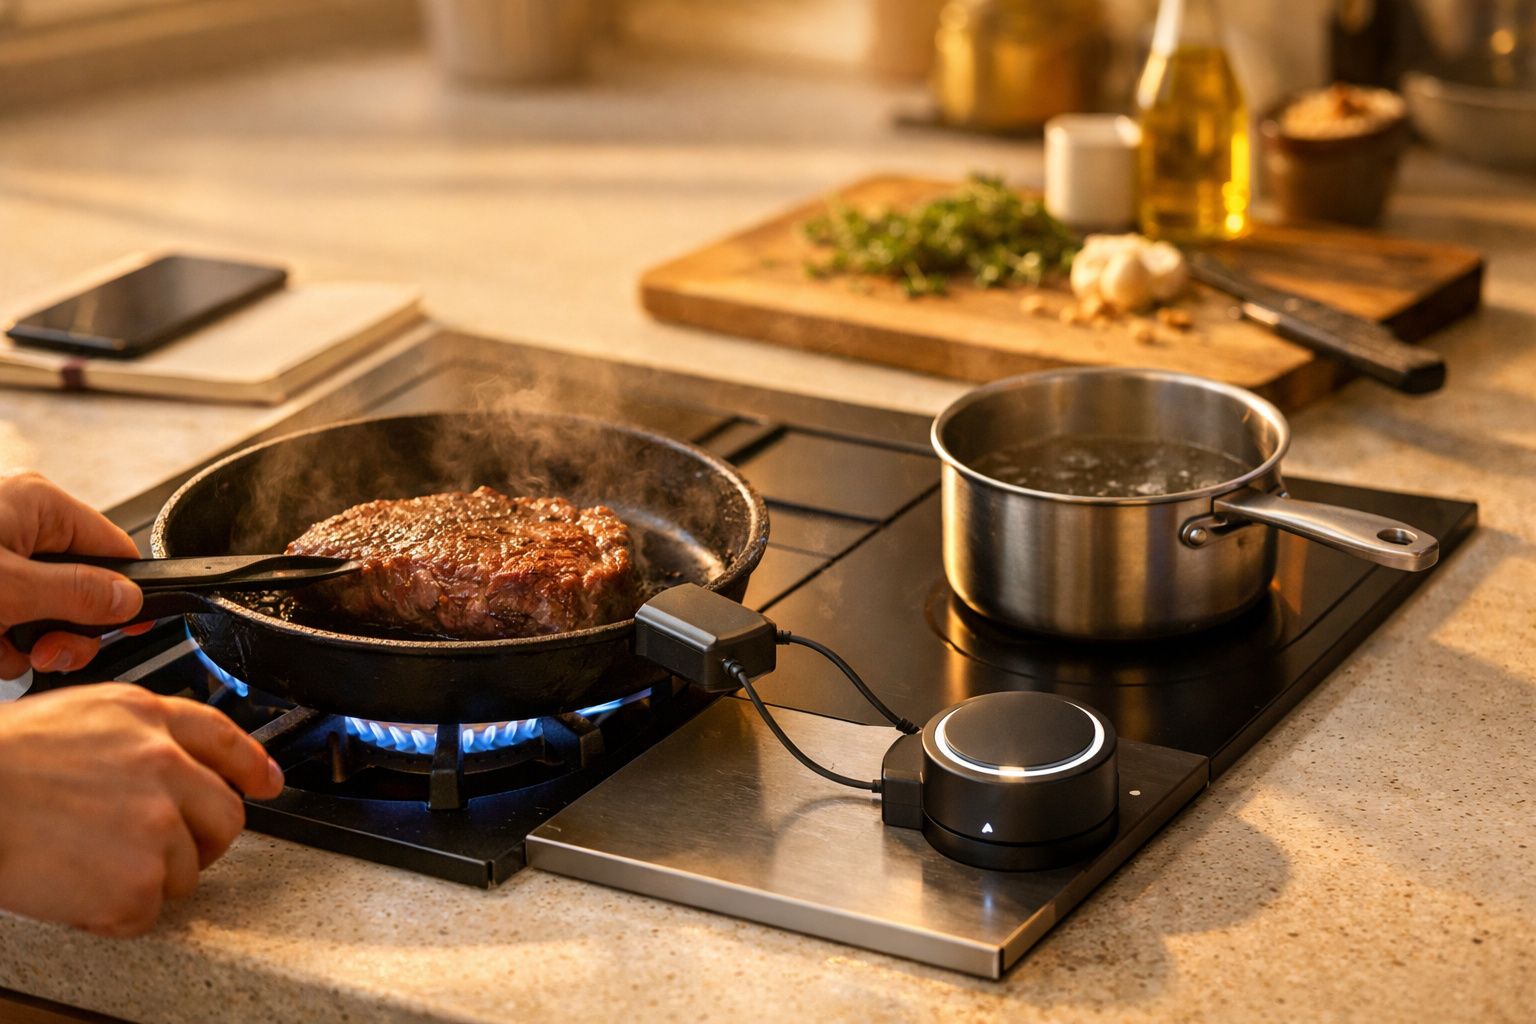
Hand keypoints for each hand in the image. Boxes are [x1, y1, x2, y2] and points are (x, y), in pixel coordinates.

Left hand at [0, 472, 146, 676]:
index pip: (115, 549)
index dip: (126, 594)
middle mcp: (20, 523)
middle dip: (64, 632)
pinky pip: (10, 618)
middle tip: (43, 653)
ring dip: (23, 645)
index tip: (132, 630)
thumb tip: (130, 601)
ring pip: (43, 612)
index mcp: (39, 505)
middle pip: (81, 587)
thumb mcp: (9, 587)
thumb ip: (76, 594)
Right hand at [0, 683, 283, 935]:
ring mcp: (158, 825)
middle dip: (200, 839)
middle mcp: (164, 767)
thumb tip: (171, 762)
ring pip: (187, 870)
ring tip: (88, 863)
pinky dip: (113, 913)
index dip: (251, 765)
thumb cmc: (0, 763)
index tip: (267, 782)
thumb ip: (134, 734)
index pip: (223, 739)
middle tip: (157, 851)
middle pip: (225, 816)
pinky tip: (75, 889)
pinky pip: (147, 911)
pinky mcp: (139, 880)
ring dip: (146, 877)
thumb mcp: (76, 716)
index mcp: (146, 719)